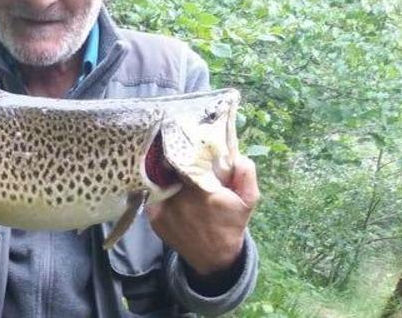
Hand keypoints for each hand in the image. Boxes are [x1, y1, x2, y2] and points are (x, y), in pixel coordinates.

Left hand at [146, 156, 259, 278]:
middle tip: (176, 151)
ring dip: (164, 173)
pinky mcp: (154, 217)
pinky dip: (158, 188)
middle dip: (173, 160)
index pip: (185, 161)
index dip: (183, 151)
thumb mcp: (249, 199)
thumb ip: (246, 174)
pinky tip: (166, 186)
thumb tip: (235, 155)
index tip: (184, 144)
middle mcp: (180, 201)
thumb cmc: (231, 223)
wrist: (214, 256)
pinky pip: (152, 194)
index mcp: (204, 193)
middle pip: (169, 168)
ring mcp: (164, 210)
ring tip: (169, 167)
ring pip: (159, 180)